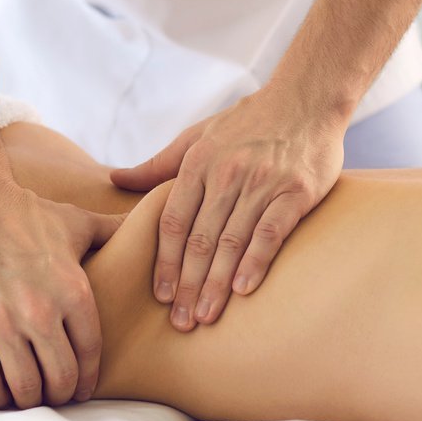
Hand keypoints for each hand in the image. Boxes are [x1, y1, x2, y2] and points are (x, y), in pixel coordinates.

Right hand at [0, 175, 123, 408]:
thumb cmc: (23, 211)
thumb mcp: (76, 221)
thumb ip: (113, 231)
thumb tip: (150, 220)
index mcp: (73, 290)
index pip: (91, 353)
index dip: (88, 379)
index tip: (83, 390)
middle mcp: (41, 311)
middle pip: (61, 377)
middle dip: (62, 394)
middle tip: (57, 397)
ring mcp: (1, 323)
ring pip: (25, 386)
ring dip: (31, 400)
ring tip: (30, 398)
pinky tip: (1, 395)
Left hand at [109, 86, 344, 330]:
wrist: (307, 97)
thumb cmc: (249, 120)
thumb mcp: (198, 135)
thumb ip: (159, 164)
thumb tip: (114, 178)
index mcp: (199, 163)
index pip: (174, 221)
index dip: (166, 262)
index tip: (161, 296)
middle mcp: (227, 173)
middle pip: (200, 239)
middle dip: (189, 284)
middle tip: (181, 323)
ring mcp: (262, 183)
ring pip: (232, 241)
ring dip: (217, 283)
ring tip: (206, 315)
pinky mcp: (295, 191)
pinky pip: (271, 233)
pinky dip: (256, 262)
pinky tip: (244, 290)